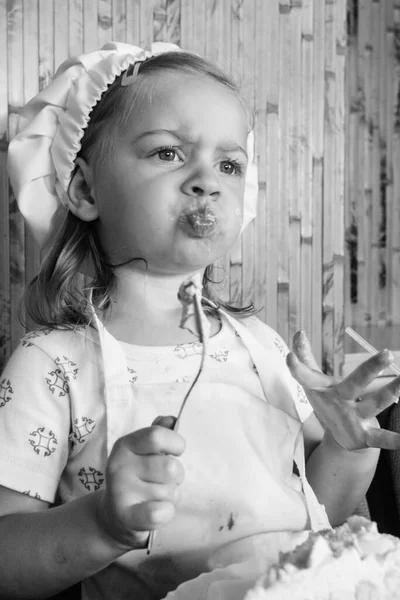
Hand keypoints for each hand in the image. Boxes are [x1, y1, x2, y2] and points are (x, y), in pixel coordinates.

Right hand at [96, 416, 184, 549]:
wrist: (113, 517)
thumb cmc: (137, 479)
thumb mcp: (144, 452)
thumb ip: (158, 434)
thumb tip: (172, 420)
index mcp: (126, 445)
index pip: (157, 435)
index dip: (175, 443)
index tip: (176, 451)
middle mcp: (119, 465)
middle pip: (170, 467)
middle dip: (176, 477)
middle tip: (163, 481)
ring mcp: (121, 491)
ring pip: (170, 491)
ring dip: (170, 496)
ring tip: (155, 497)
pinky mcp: (126, 516)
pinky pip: (161, 512)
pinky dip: (167, 512)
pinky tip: (158, 512)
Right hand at [286, 331, 399, 450]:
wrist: (338, 437)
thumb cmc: (328, 401)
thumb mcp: (315, 381)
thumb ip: (306, 357)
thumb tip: (299, 331)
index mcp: (322, 389)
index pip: (307, 376)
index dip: (297, 367)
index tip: (290, 356)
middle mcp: (338, 403)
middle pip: (354, 384)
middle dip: (370, 370)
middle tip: (387, 354)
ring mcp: (352, 420)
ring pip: (374, 405)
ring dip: (390, 394)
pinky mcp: (364, 436)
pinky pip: (381, 438)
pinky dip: (393, 440)